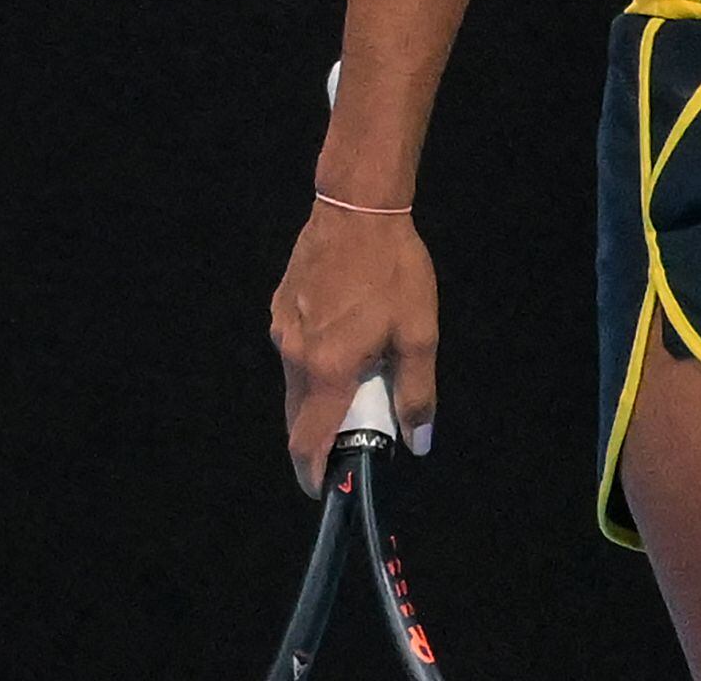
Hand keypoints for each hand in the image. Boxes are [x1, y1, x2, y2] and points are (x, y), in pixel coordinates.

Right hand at [270, 202, 438, 493]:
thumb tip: (419, 442)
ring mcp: (282, 332)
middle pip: (300, 417)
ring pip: (298, 383)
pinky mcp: (280, 311)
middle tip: (357, 434)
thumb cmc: (394, 271)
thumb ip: (417, 393)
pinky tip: (348, 336)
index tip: (323, 490)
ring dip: (323, 394)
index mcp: (327, 370)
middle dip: (323, 435)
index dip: (312, 473)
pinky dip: (317, 362)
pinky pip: (296, 352)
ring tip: (362, 375)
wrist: (357, 210)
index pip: (307, 441)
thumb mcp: (419, 333)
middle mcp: (294, 356)